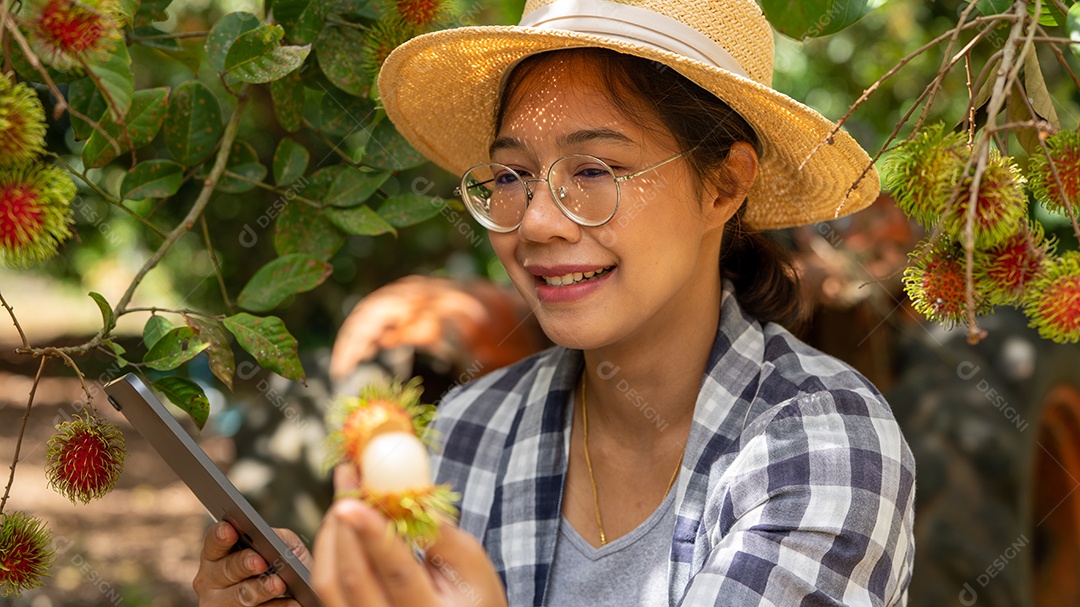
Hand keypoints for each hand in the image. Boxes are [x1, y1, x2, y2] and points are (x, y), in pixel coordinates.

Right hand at [193, 521, 312, 605]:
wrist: (294, 593)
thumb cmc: (281, 565)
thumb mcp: (281, 545)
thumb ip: (276, 537)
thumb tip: (274, 538)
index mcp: (217, 555)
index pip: (214, 542)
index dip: (221, 535)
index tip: (231, 530)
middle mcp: (212, 579)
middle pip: (226, 569)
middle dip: (244, 564)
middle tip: (261, 562)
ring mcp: (222, 603)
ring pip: (240, 596)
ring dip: (261, 589)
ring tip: (279, 584)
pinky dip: (278, 606)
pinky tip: (293, 602)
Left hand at [312, 499, 506, 606]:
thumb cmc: (472, 596)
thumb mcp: (473, 566)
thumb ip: (444, 534)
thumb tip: (409, 495)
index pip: (397, 574)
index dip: (373, 535)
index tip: (352, 500)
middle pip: (353, 577)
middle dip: (344, 522)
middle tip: (348, 476)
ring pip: (328, 581)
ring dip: (333, 531)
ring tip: (348, 493)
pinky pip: (324, 583)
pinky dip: (329, 547)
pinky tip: (343, 523)